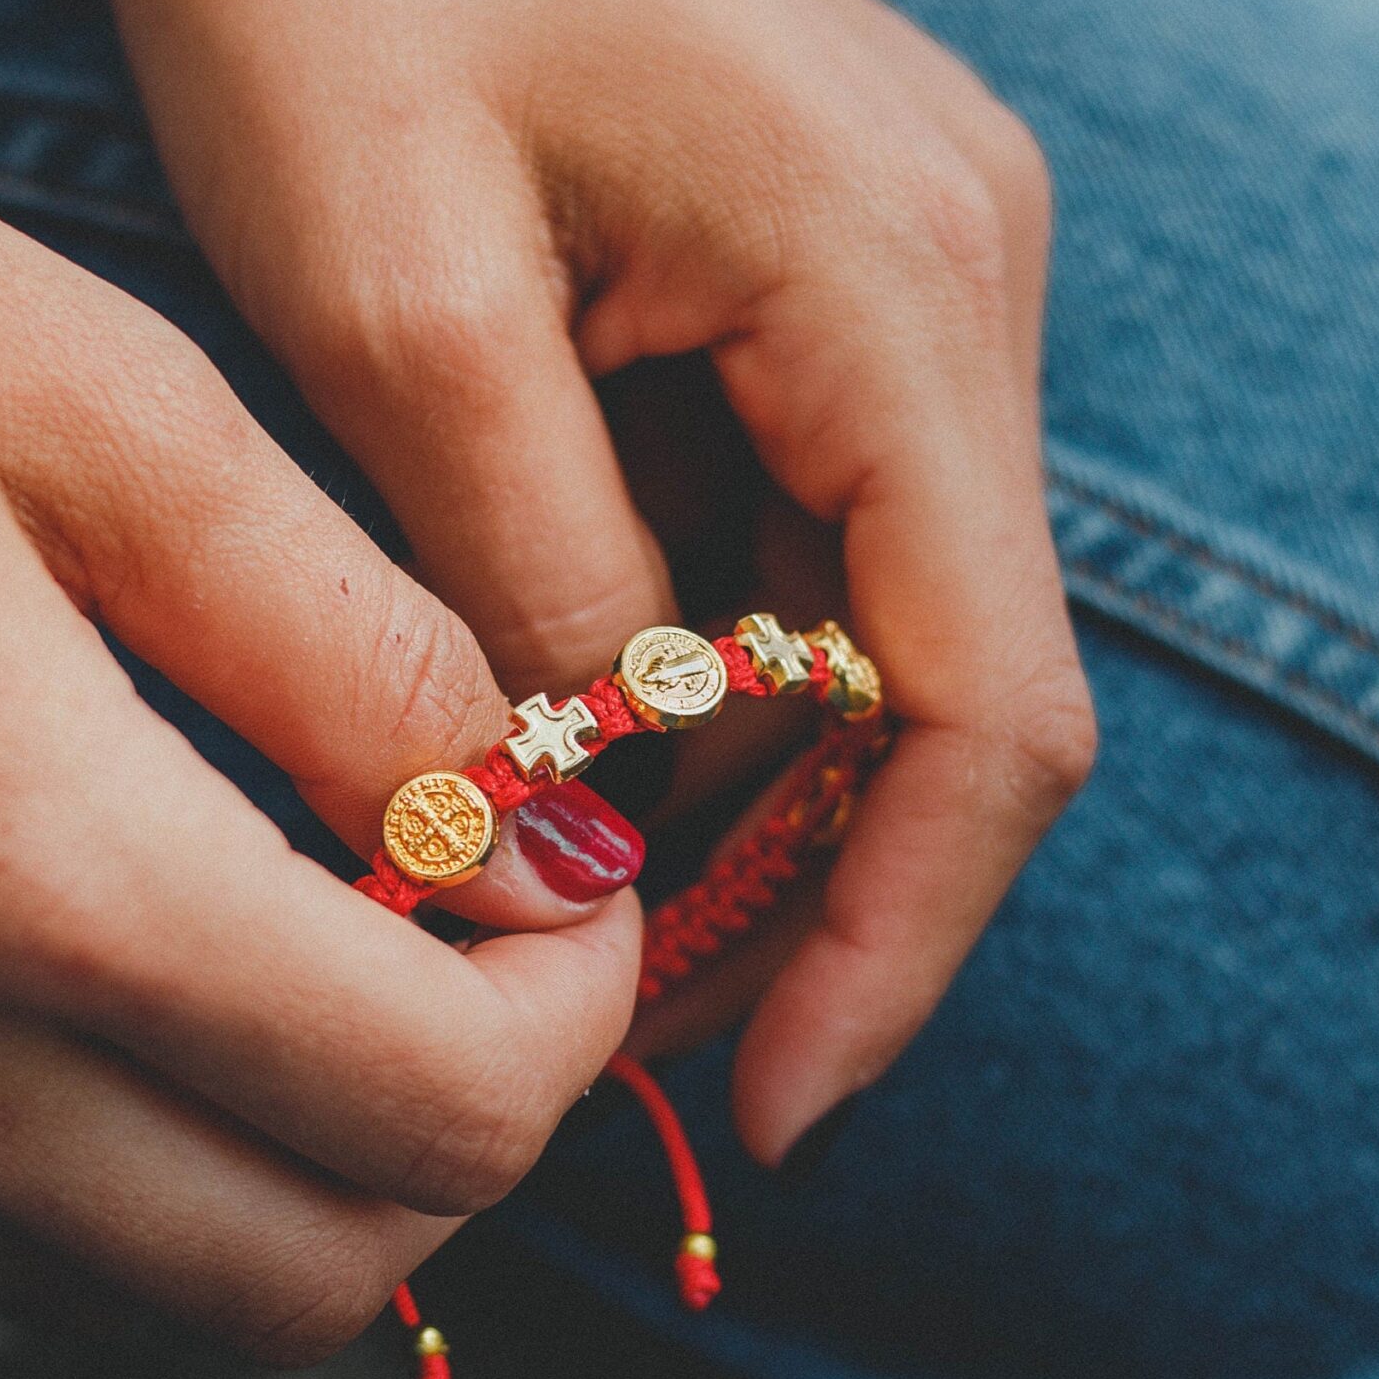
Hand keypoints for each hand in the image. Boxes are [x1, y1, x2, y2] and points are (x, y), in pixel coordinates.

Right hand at [0, 0, 640, 1358]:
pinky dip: (154, 1124)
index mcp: (17, 865)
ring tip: (330, 907)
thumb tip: (543, 840)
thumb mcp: (98, 401)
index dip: (576, 1011)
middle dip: (466, 1120)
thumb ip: (357, 649)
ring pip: (163, 1269)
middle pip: (312, 1274)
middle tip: (481, 913)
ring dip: (313, 1141)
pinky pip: (16, 1200)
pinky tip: (157, 920)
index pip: (427, 1112)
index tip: (575, 862)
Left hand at [105, 0, 1095, 1163]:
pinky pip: (801, 524)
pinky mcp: (815, 270)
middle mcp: (953, 286)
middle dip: (792, 886)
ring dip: (733, 785)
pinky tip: (561, 721)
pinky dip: (702, 661)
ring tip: (546, 891)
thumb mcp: (392, 298)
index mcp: (894, 287)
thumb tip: (611, 805)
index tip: (773, 1107)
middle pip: (947, 691)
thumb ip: (533, 576)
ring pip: (869, 623)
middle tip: (599, 1025)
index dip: (895, 946)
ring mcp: (899, 272)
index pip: (986, 710)